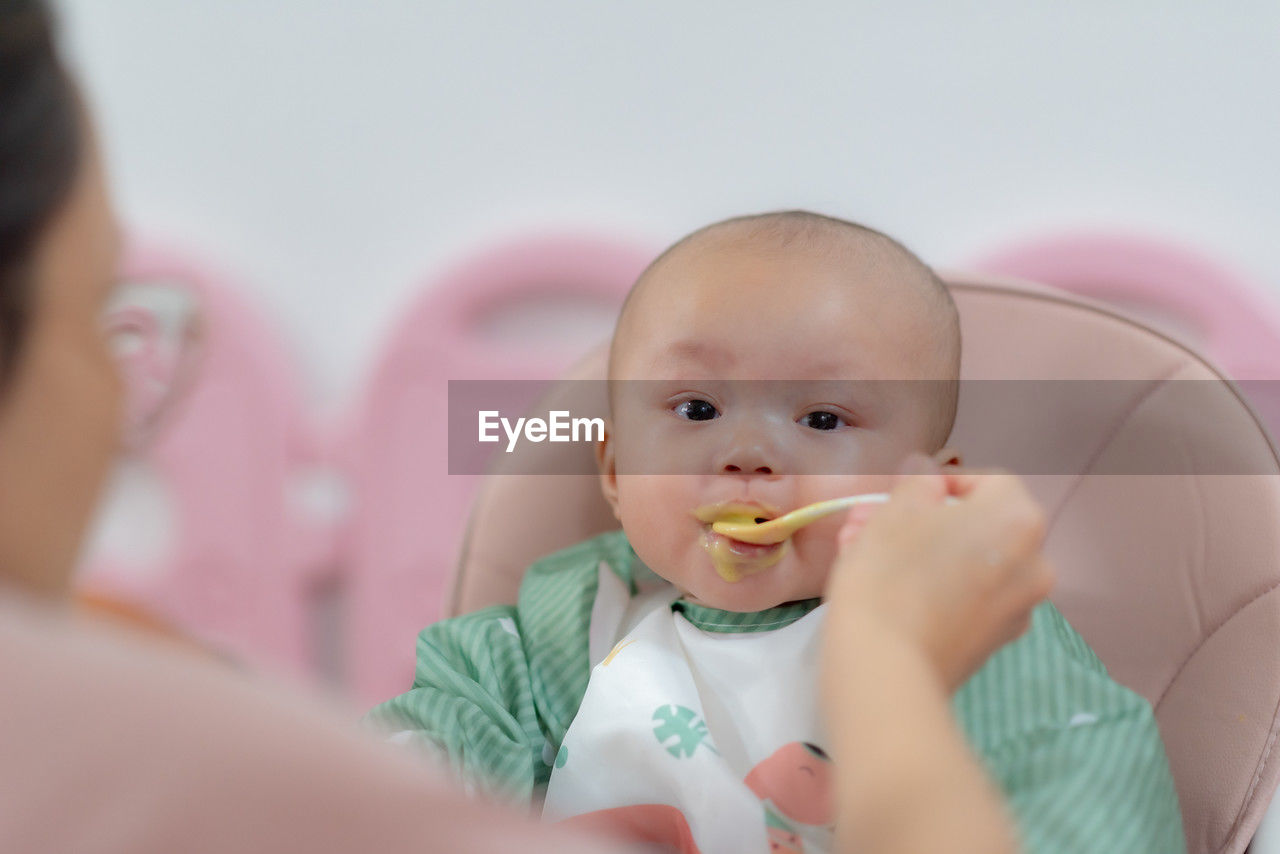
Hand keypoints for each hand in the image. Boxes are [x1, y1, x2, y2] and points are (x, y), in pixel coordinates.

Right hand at [823, 454, 1054, 693]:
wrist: (885, 667)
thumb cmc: (891, 574)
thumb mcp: (898, 507)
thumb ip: (919, 479)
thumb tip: (928, 475)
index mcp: (1019, 519)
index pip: (986, 480)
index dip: (938, 482)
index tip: (900, 496)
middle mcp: (1036, 562)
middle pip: (977, 524)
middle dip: (924, 519)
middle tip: (873, 522)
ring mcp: (1020, 607)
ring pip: (970, 562)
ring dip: (925, 551)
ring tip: (868, 554)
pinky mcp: (995, 642)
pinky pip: (969, 597)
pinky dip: (938, 586)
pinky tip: (893, 591)